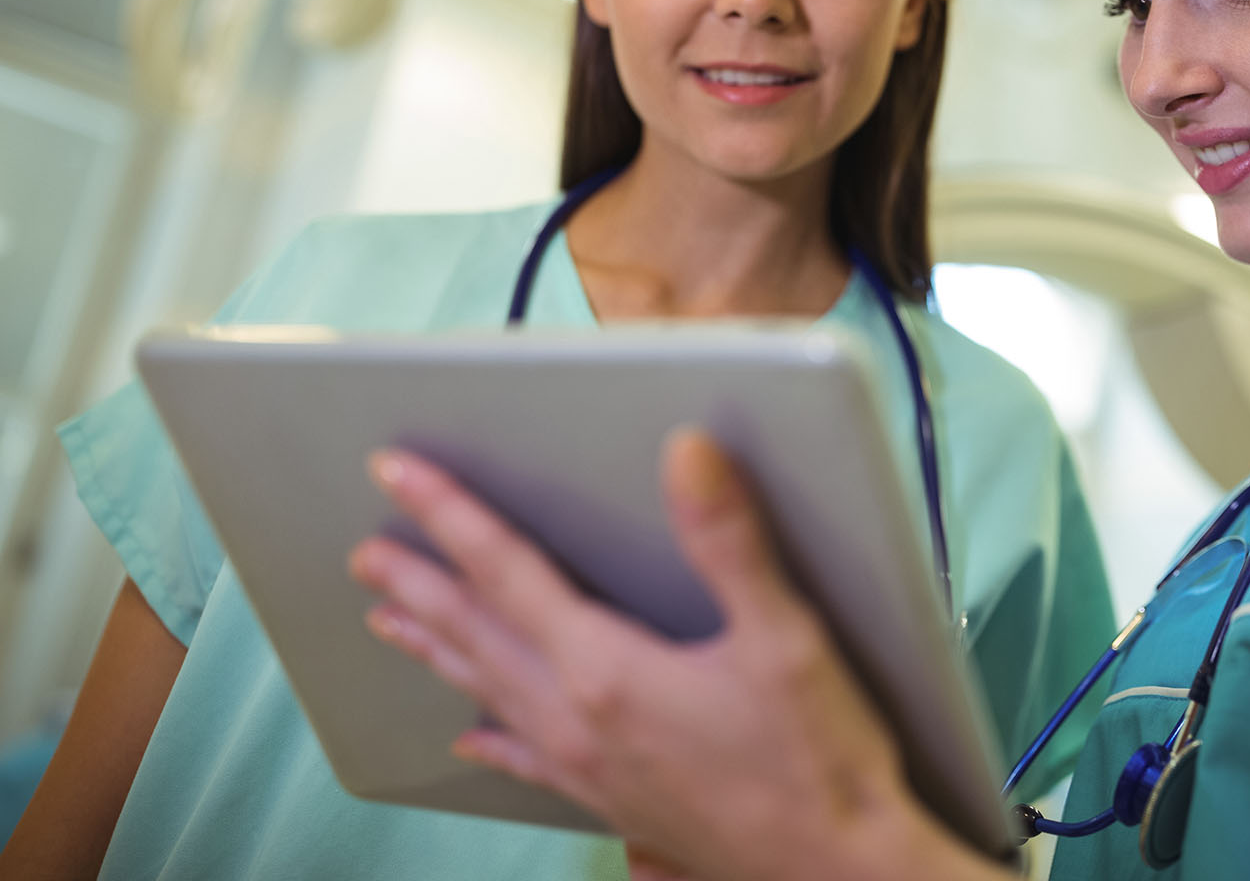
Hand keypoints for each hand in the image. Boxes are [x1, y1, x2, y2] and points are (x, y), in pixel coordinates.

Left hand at [346, 429, 998, 880]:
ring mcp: (590, 767)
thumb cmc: (819, 760)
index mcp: (607, 671)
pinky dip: (489, 737)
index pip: (506, 573)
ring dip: (436, 648)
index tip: (394, 472)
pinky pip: (525, 757)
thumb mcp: (784, 637)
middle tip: (366, 550)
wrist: (842, 871)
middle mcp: (579, 720)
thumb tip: (687, 452)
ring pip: (488, 693)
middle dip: (419, 584)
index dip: (448, 515)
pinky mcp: (612, 800)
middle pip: (477, 635)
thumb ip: (728, 539)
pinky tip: (469, 738)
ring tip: (388, 620)